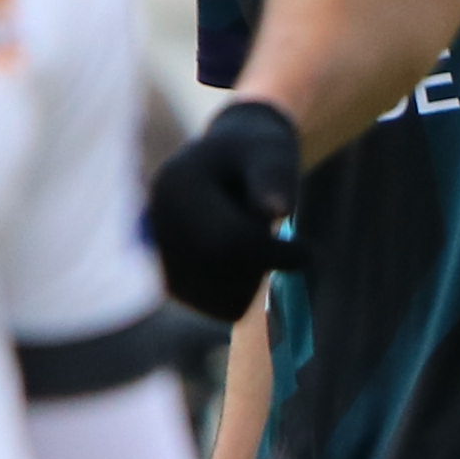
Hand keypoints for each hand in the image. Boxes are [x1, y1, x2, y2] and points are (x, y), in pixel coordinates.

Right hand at [140, 101, 304, 326]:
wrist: (224, 170)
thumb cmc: (254, 157)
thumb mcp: (269, 152)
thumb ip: (274, 175)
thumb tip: (278, 209)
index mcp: (174, 187)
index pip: (227, 241)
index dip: (274, 254)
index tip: (307, 252)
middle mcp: (152, 228)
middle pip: (225, 272)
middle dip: (265, 260)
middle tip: (279, 238)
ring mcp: (158, 261)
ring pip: (228, 296)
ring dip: (255, 274)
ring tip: (245, 235)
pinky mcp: (174, 287)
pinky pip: (226, 306)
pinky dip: (245, 289)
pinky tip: (236, 258)